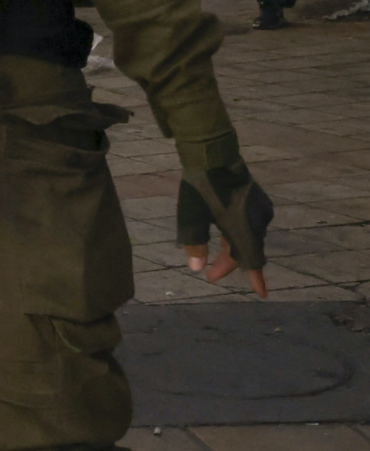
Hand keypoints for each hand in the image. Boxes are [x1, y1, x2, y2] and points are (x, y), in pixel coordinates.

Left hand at [178, 160, 274, 297]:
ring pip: (247, 238)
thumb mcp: (191, 217)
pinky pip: (249, 225)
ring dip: (232, 249)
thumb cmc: (200, 187)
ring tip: (214, 257)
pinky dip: (237, 235)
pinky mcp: (259, 201)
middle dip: (228, 264)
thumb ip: (194, 244)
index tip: (261, 294)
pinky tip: (224, 235)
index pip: (251, 260)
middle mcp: (257, 221)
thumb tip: (197, 268)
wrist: (214, 156)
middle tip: (210, 275)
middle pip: (245, 250)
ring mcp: (260, 210)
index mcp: (243, 228)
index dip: (255, 279)